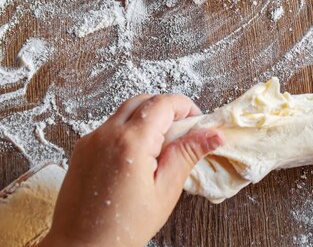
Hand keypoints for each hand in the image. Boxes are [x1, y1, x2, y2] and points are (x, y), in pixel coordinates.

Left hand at [38, 94, 222, 246]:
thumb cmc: (123, 227)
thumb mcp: (165, 191)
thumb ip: (187, 154)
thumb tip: (213, 134)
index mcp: (131, 143)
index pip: (163, 103)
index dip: (185, 107)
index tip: (197, 122)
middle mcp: (107, 134)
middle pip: (144, 100)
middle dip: (167, 108)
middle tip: (182, 132)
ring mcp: (91, 140)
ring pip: (126, 110)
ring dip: (148, 116)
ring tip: (161, 146)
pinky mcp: (82, 148)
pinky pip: (111, 125)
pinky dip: (129, 129)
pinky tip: (139, 155)